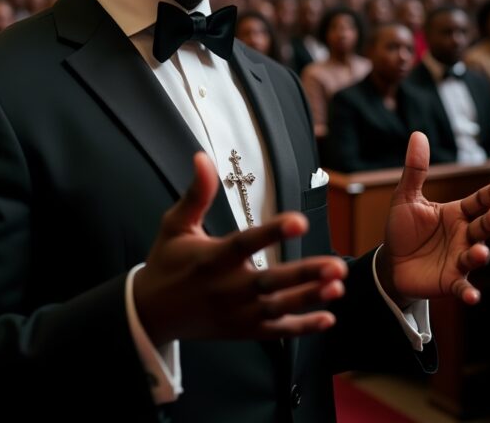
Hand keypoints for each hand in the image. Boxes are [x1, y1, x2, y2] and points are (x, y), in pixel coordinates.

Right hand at [133, 151, 347, 345]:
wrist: (151, 312)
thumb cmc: (166, 261)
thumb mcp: (175, 224)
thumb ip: (196, 193)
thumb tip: (202, 156)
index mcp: (210, 258)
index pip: (245, 243)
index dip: (272, 232)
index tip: (299, 221)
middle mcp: (226, 288)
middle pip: (270, 282)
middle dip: (304, 274)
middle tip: (336, 264)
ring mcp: (236, 313)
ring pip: (278, 308)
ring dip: (309, 298)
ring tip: (338, 285)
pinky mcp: (242, 330)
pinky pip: (276, 332)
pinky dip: (302, 328)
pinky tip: (328, 319)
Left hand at [377, 132, 489, 306]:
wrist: (392, 262)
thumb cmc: (403, 228)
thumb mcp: (406, 197)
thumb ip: (415, 170)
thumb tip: (418, 134)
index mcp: (457, 213)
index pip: (479, 201)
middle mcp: (464, 236)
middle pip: (483, 227)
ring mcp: (460, 260)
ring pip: (476, 256)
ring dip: (480, 255)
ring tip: (479, 252)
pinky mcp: (451, 281)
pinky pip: (463, 287)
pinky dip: (469, 292)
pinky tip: (472, 296)